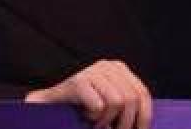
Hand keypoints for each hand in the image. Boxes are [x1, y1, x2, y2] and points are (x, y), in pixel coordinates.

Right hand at [25, 60, 151, 128]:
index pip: (143, 94)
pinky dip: (93, 118)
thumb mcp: (109, 105)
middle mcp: (108, 66)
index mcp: (119, 69)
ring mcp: (92, 71)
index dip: (144, 117)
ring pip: (117, 102)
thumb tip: (145, 125)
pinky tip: (83, 117)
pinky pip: (99, 106)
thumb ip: (126, 108)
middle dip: (124, 123)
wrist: (44, 109)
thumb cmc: (80, 110)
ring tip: (95, 123)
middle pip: (131, 99)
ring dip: (106, 121)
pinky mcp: (78, 82)